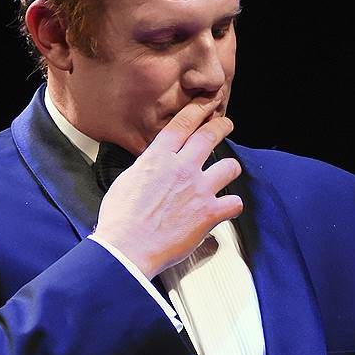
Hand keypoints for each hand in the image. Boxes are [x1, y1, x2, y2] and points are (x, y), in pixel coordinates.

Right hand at [93, 98, 243, 278]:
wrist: (126, 249)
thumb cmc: (120, 220)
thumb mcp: (127, 181)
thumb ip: (147, 168)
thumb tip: (155, 165)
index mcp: (158, 158)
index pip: (182, 124)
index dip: (197, 110)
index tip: (206, 105)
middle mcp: (181, 169)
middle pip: (209, 136)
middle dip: (221, 126)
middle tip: (226, 124)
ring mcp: (198, 190)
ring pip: (229, 166)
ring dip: (230, 168)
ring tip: (229, 171)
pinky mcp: (209, 213)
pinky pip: (234, 203)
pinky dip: (232, 205)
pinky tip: (228, 207)